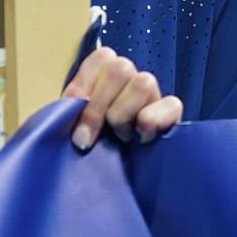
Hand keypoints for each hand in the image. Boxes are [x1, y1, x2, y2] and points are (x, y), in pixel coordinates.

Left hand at [62, 46, 182, 150]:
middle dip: (97, 106)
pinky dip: (154, 119)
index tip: (69, 111)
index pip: (102, 57)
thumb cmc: (91, 149)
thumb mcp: (72, 128)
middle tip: (85, 139)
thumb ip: (67, 114)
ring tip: (119, 138)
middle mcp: (131, 80)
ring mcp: (154, 96)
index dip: (84, 82)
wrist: (112, 180)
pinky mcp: (172, 116)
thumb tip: (65, 107)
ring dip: (124, 114)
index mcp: (107, 75)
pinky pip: (172, 104)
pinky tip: (141, 138)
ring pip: (143, 82)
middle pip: (120, 68)